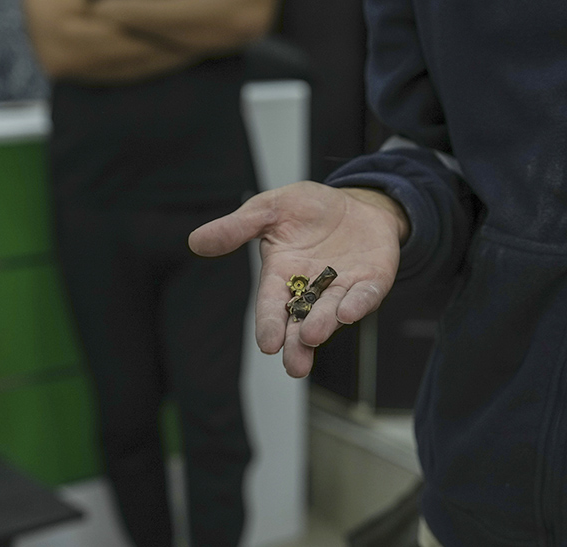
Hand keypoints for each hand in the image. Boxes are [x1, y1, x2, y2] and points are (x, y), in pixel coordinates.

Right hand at [188, 181, 409, 376]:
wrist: (355, 202)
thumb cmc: (309, 209)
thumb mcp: (270, 209)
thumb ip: (237, 227)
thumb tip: (195, 241)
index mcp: (282, 275)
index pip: (272, 304)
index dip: (269, 324)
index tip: (267, 344)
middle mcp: (311, 289)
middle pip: (301, 321)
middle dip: (297, 344)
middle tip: (294, 365)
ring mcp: (343, 288)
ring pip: (332, 313)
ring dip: (324, 325)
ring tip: (312, 336)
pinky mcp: (371, 282)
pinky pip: (366, 296)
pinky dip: (359, 304)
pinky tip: (350, 312)